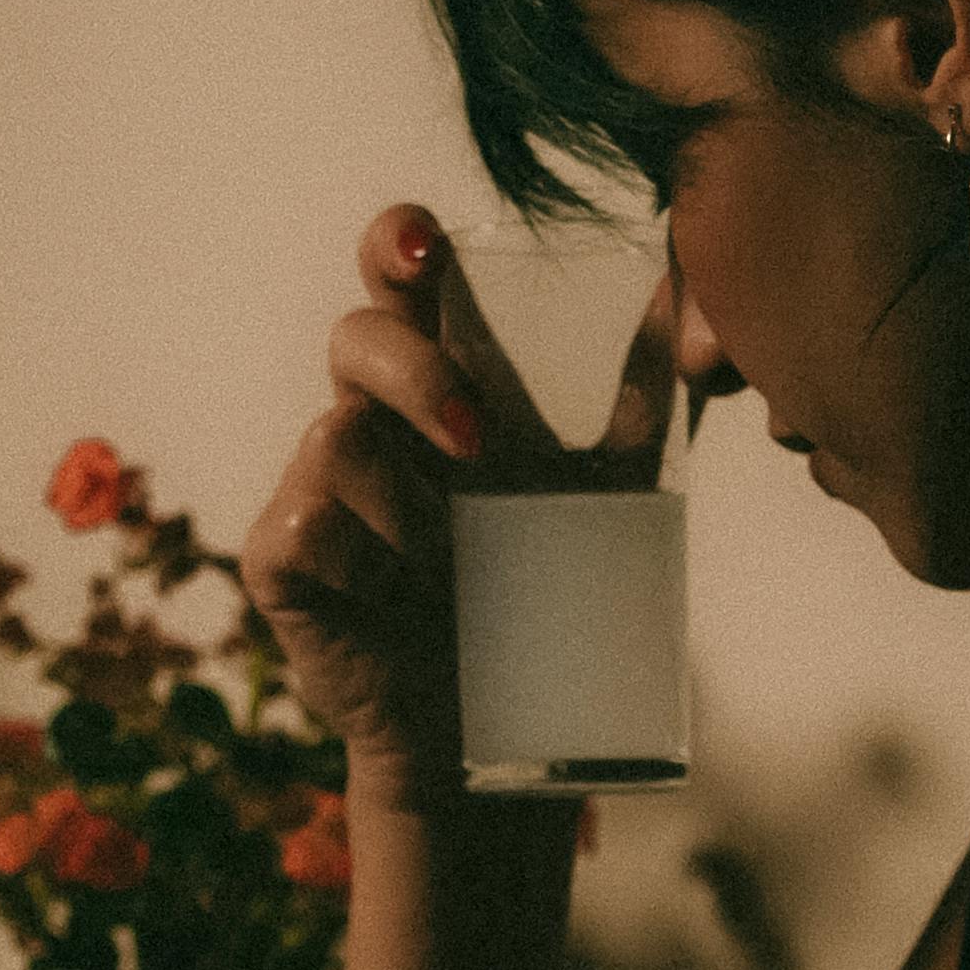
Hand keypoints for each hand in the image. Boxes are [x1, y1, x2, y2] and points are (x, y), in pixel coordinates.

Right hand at [234, 204, 670, 809]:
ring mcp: (316, 487)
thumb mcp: (612, 485)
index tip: (432, 252)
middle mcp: (369, 419)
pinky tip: (396, 602)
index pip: (397, 278)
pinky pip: (305, 525)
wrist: (504, 724)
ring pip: (336, 435)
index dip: (397, 245)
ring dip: (408, 505)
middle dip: (413, 373)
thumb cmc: (545, 587)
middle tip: (478, 443)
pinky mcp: (280, 558)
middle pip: (353, 336)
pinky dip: (366, 564)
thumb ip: (643, 395)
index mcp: (436, 382)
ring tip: (452, 565)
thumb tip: (689, 298)